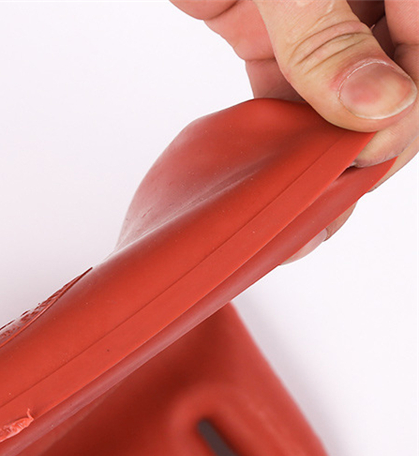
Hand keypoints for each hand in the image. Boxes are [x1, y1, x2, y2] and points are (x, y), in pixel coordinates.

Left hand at [171, 0, 417, 253]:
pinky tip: (268, 181)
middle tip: (326, 206)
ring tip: (297, 215)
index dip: (405, 115)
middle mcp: (366, 4)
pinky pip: (288, 97)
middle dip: (362, 152)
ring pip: (336, 105)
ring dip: (317, 160)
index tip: (366, 154)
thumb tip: (379, 103)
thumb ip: (326, 36)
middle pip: (388, 94)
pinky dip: (278, 140)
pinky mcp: (271, 37)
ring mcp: (319, 21)